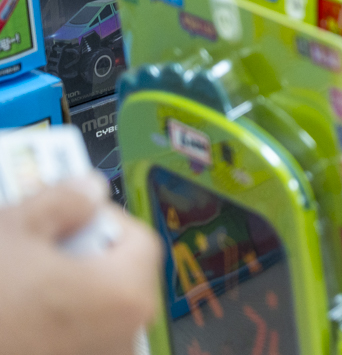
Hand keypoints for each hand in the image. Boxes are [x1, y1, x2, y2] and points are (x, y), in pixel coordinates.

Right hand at [0, 177, 161, 354]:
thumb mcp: (14, 231)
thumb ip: (63, 202)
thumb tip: (91, 189)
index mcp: (126, 295)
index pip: (139, 241)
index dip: (103, 219)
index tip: (69, 214)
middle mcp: (124, 338)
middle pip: (119, 279)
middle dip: (83, 257)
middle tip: (41, 246)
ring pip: (94, 313)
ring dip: (67, 293)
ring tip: (24, 280)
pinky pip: (74, 340)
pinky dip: (54, 327)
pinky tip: (19, 316)